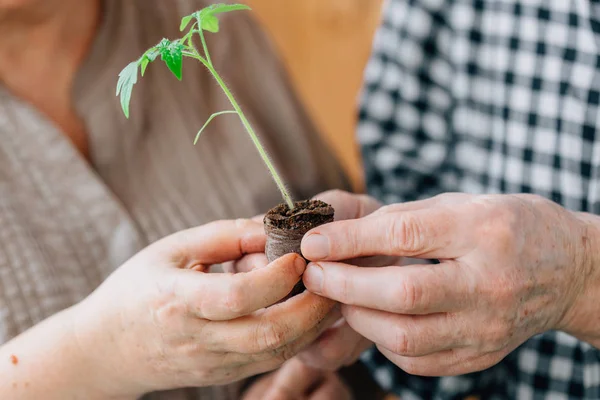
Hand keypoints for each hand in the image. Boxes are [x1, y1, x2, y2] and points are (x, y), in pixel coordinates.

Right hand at [73, 219, 336, 396]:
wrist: (106, 349)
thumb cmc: (136, 289)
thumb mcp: (169, 250)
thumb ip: (220, 236)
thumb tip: (269, 227)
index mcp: (177, 301)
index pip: (235, 297)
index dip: (274, 277)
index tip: (298, 255)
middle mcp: (197, 339)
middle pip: (267, 333)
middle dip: (311, 307)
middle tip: (332, 277)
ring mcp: (212, 364)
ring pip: (276, 352)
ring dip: (314, 325)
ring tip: (332, 294)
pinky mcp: (223, 375)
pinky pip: (270, 361)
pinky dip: (299, 339)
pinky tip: (312, 315)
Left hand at [300, 193, 593, 375]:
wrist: (567, 269)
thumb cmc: (506, 226)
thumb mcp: (461, 204)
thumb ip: (403, 220)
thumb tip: (339, 237)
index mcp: (483, 231)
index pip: (404, 236)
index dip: (349, 240)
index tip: (313, 243)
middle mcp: (488, 283)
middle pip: (402, 294)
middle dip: (344, 286)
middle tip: (315, 275)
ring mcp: (487, 326)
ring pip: (405, 338)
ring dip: (359, 318)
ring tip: (342, 297)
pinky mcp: (481, 355)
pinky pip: (418, 361)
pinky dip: (384, 342)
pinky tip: (376, 319)